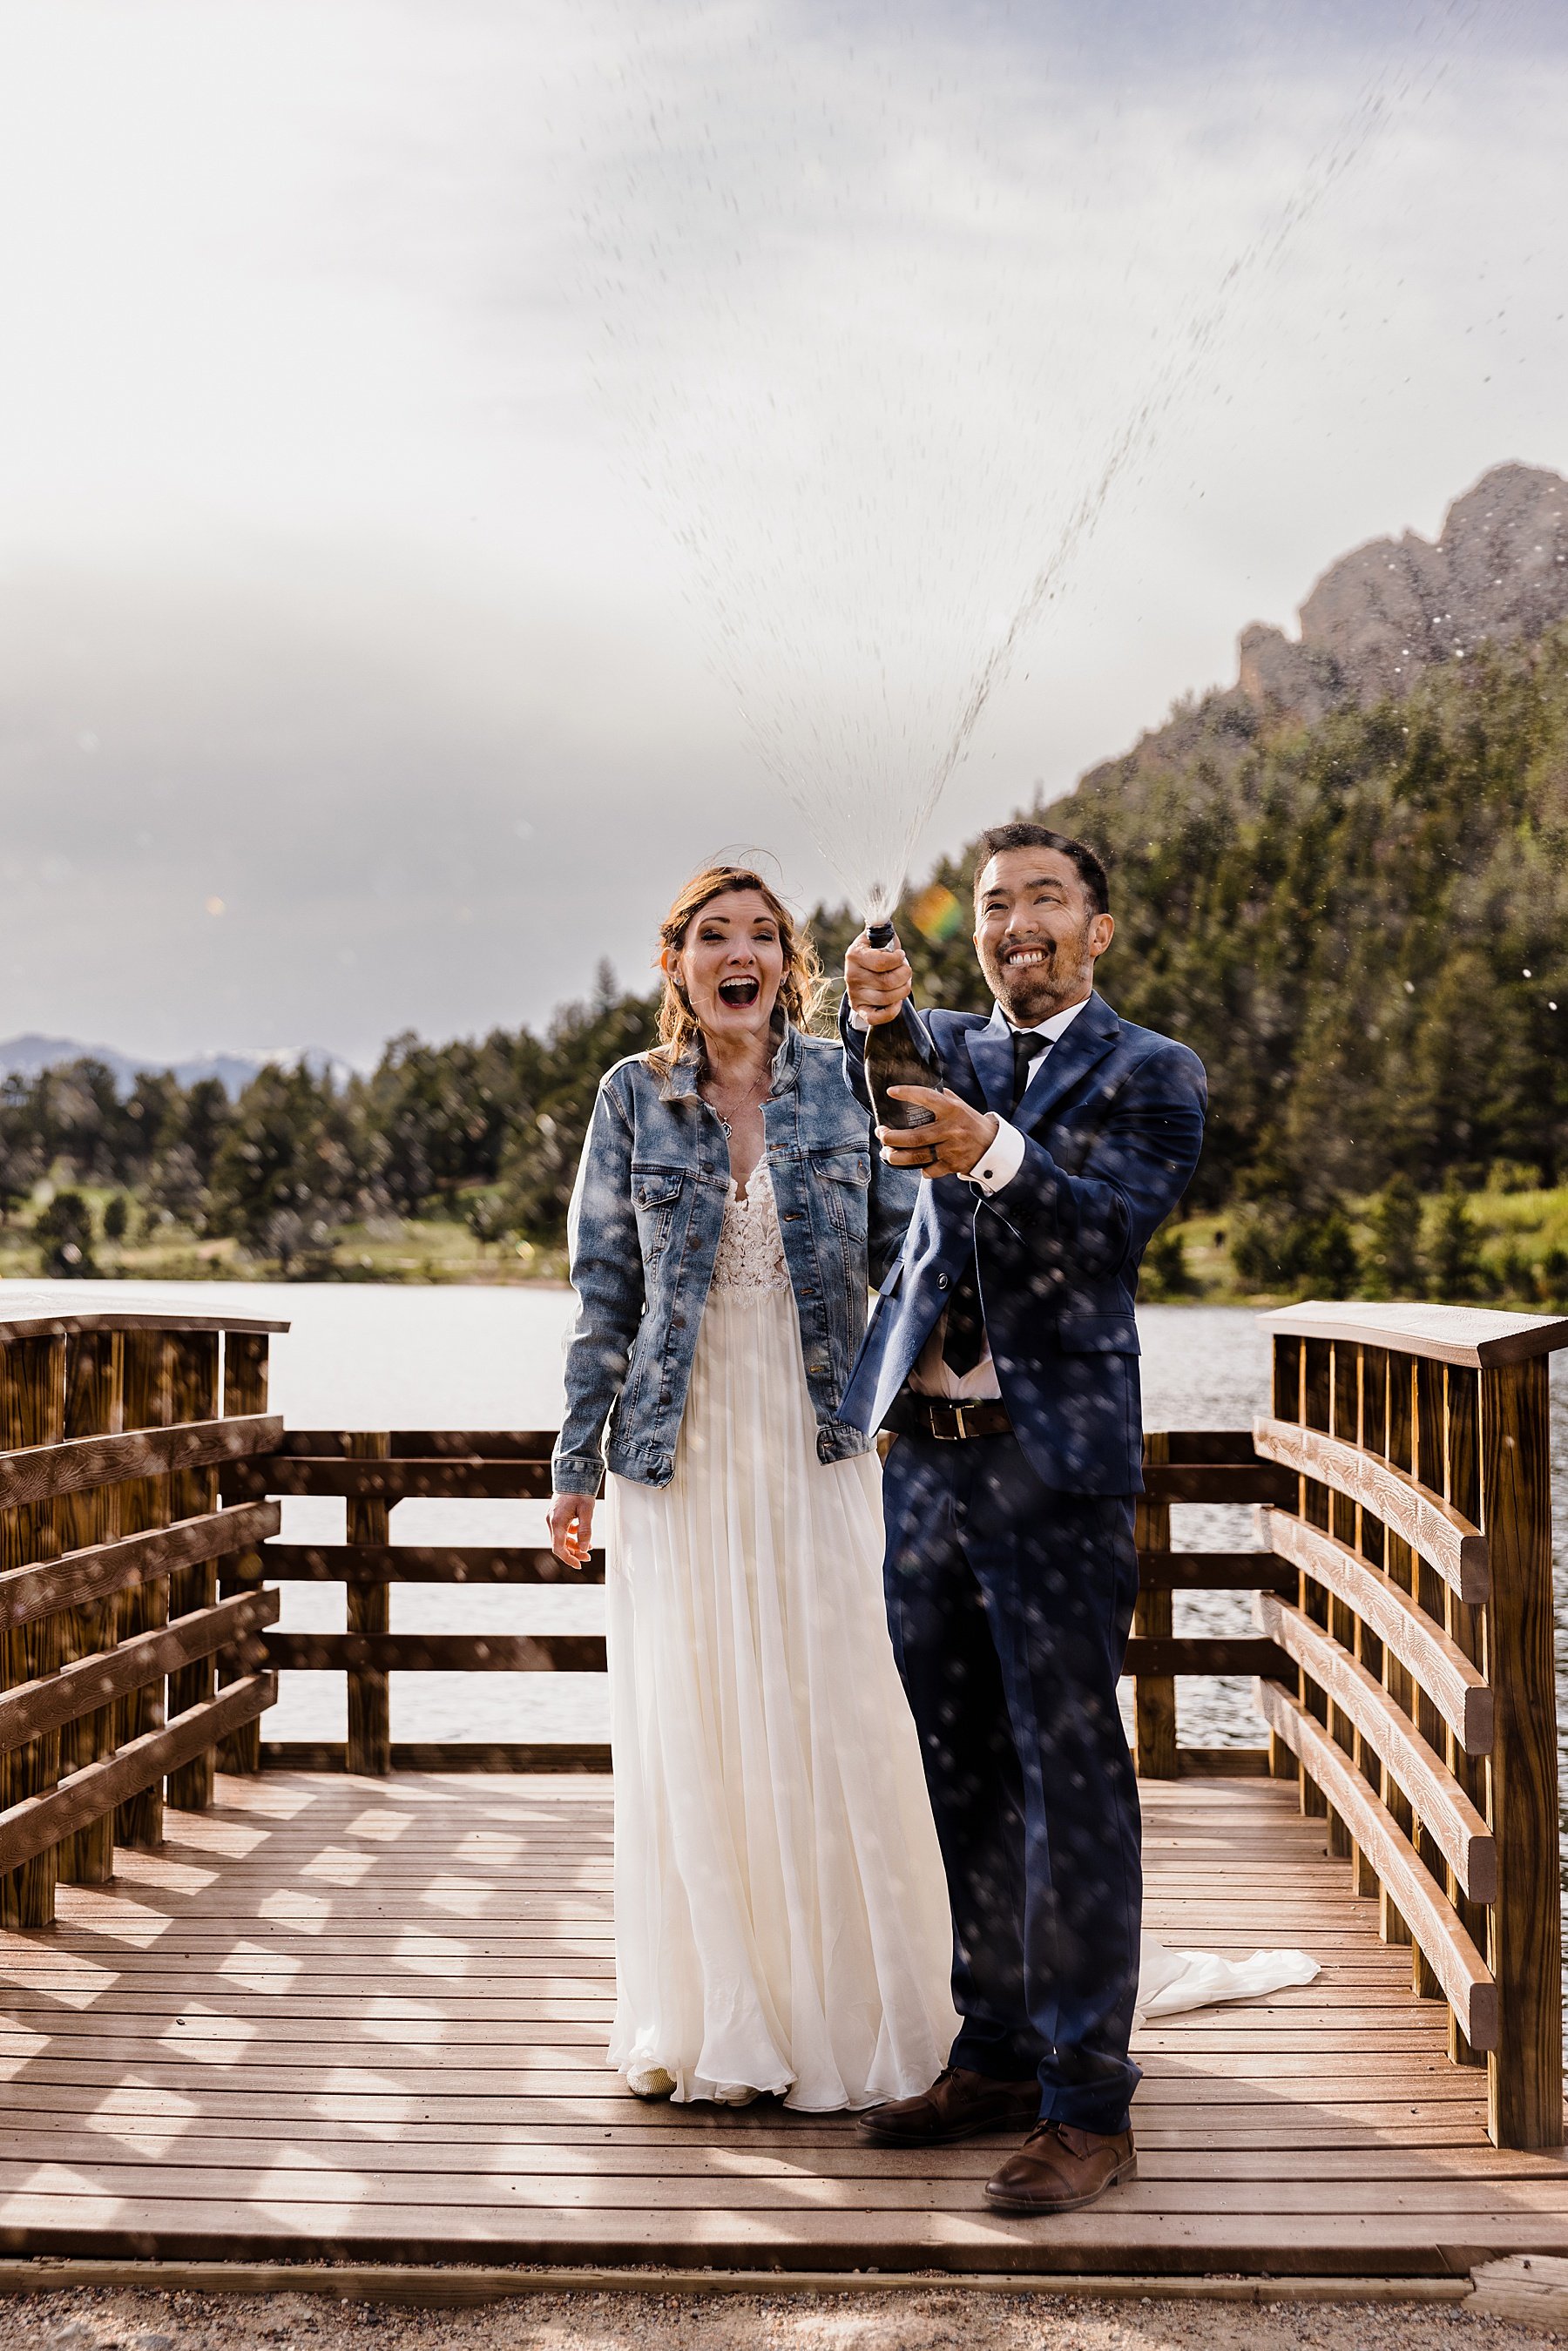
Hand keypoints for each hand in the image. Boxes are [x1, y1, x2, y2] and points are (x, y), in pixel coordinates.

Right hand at [548, 1492, 595, 1569]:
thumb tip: (584, 1549)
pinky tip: (582, 1534)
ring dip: (573, 1545)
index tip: (579, 1564)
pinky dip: (571, 1536)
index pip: (559, 1548)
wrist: (574, 1474)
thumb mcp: (587, 1511)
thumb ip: (585, 1531)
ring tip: (589, 1547)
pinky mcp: (556, 1515)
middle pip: (560, 1545)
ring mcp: (552, 1518)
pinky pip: (562, 1531)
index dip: (569, 1559)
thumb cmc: (580, 1491)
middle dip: (574, 1552)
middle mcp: (551, 1521)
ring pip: (561, 1538)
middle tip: (588, 1557)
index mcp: (557, 1522)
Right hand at [844, 930, 911, 1026]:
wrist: (862, 975)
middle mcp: (851, 975)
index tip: (900, 956)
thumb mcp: (876, 939)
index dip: (898, 960)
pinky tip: (897, 1002)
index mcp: (854, 955)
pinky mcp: (860, 1010)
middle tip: (905, 970)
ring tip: (903, 983)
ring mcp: (855, 994)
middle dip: (905, 975)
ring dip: (903, 990)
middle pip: (889, 982)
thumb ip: (880, 927)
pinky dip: (892, 1011)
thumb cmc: (875, 953)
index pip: (882, 961)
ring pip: (889, 999)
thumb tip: (880, 912)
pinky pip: (877, 1018)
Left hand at [879, 1087, 999, 1177]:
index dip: (908, 1094)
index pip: (927, 1098)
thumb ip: (943, 1098)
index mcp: (952, 1110)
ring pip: (918, 1156)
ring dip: (897, 1156)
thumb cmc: (971, 1123)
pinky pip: (930, 1170)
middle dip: (892, 1137)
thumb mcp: (961, 1106)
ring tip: (886, 1153)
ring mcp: (952, 1149)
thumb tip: (922, 1089)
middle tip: (880, 1133)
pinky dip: (920, 1169)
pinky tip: (913, 1165)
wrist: (993, 1146)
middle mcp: (951, 1129)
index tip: (890, 1092)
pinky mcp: (953, 1165)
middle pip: (915, 1137)